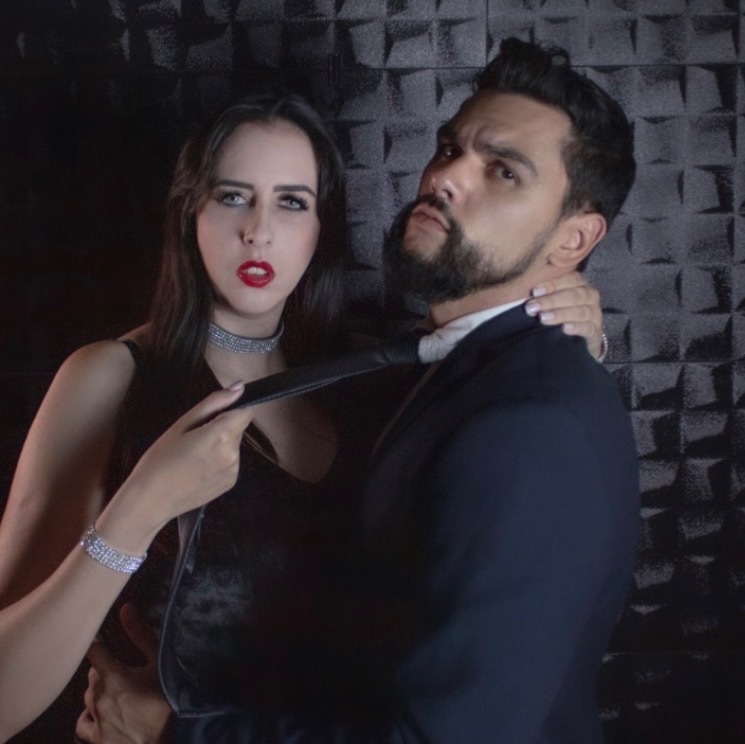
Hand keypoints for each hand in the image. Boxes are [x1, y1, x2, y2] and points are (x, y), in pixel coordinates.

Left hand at [75, 604, 170, 743]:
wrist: (168, 741)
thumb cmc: (166, 703)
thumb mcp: (160, 665)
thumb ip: (142, 636)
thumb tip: (126, 608)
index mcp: (112, 678)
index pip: (93, 651)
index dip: (96, 642)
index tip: (98, 636)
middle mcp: (97, 699)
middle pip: (92, 676)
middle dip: (104, 670)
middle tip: (122, 669)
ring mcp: (95, 722)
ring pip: (88, 699)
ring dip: (98, 692)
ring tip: (117, 692)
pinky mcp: (95, 740)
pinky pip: (84, 723)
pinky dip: (90, 715)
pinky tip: (103, 714)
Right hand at [98, 383, 253, 546]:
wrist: (150, 500)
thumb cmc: (159, 461)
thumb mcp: (182, 424)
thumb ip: (214, 403)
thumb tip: (239, 388)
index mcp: (222, 436)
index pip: (245, 412)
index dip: (230, 410)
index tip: (212, 416)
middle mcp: (233, 454)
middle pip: (238, 428)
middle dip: (221, 427)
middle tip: (193, 437)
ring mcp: (233, 471)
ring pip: (233, 445)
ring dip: (220, 445)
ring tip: (192, 455)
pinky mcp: (230, 483)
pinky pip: (230, 462)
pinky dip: (218, 461)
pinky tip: (197, 468)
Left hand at [525, 272, 603, 358]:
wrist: (579, 339)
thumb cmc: (560, 314)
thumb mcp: (552, 302)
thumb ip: (542, 294)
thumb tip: (518, 289)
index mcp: (579, 284)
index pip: (570, 279)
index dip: (552, 284)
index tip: (534, 291)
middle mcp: (589, 297)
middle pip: (574, 295)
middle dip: (551, 300)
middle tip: (532, 307)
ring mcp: (594, 314)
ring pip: (580, 311)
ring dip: (561, 314)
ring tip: (543, 318)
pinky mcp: (595, 332)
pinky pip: (588, 328)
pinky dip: (576, 327)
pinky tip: (565, 329)